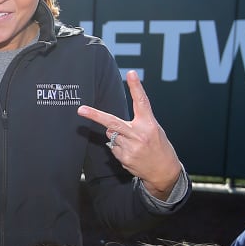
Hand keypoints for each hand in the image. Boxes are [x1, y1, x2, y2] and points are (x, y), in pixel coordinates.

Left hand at [77, 70, 182, 199]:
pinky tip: (131, 152)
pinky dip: (119, 148)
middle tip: (81, 109)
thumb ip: (136, 124)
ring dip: (117, 137)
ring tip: (133, 144)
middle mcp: (139, 134)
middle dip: (94, 115)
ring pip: (112, 135)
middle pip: (113, 122)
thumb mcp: (154, 130)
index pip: (142, 102)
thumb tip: (111, 126)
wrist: (164, 171)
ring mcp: (131, 147)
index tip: (131, 73)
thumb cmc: (159, 147)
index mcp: (150, 124)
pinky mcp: (124, 158)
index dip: (136, 87)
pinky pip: (113, 147)